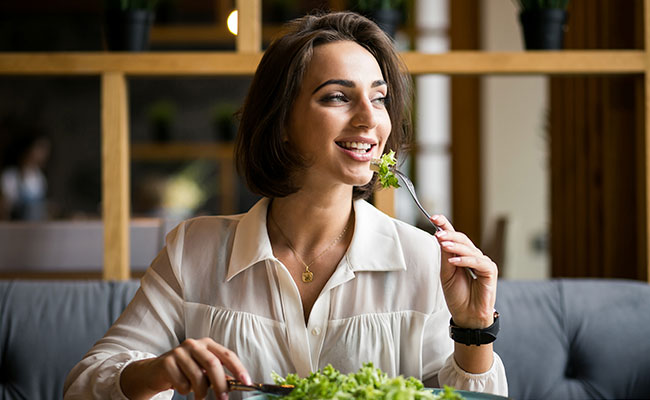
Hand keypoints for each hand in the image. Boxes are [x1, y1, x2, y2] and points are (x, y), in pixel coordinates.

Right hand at [120, 338, 250, 399]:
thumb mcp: (203, 370)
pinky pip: (182, 383)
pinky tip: (181, 386)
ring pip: (197, 376)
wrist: (155, 372)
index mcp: (207, 344)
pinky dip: (185, 390)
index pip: (227, 354)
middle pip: (212, 364)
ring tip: (199, 396)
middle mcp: (194, 344)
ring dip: (200, 392)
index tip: (246, 382)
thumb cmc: (184, 370)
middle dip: (220, 384)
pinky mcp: (167, 362)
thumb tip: (237, 384)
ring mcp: (179, 351)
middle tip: (223, 398)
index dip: (238, 368)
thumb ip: (219, 374)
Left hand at [431, 215, 497, 328]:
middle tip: (437, 233)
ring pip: (469, 249)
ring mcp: (483, 263)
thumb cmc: (457, 295)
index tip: (434, 217)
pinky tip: (453, 261)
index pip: (454, 236)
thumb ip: (446, 255)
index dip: (445, 225)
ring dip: (455, 245)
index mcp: (463, 255)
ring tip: (442, 243)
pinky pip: (477, 262)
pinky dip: (464, 260)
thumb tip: (441, 236)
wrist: (466, 314)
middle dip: (449, 234)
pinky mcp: (490, 271)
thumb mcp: (446, 272)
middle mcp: (474, 256)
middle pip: (462, 240)